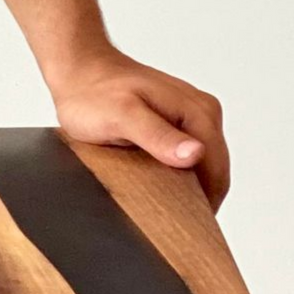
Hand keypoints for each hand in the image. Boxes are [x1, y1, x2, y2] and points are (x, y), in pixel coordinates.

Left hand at [44, 45, 229, 211]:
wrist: (77, 68)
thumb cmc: (92, 91)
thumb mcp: (120, 116)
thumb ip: (157, 135)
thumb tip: (195, 154)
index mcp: (199, 112)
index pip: (217, 175)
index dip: (202, 205)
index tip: (180, 225)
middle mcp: (203, 111)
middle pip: (214, 173)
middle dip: (195, 197)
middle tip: (163, 215)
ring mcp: (193, 115)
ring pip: (203, 167)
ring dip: (186, 185)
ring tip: (157, 197)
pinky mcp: (179, 121)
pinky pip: (189, 157)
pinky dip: (177, 173)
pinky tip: (155, 178)